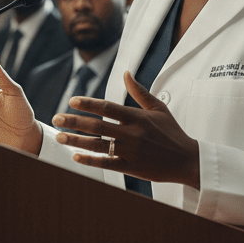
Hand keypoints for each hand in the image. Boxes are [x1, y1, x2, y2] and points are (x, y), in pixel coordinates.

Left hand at [53, 71, 200, 188]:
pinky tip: (75, 156)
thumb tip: (126, 73)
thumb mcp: (159, 108)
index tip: (72, 101)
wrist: (187, 160)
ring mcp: (131, 152)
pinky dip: (90, 160)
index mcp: (138, 117)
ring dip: (76, 141)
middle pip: (98, 126)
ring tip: (59, 136)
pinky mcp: (132, 168)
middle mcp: (132, 134)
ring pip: (98, 146)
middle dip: (74, 122)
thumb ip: (139, 91)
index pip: (108, 107)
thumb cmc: (172, 132)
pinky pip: (106, 164)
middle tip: (56, 118)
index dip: (88, 104)